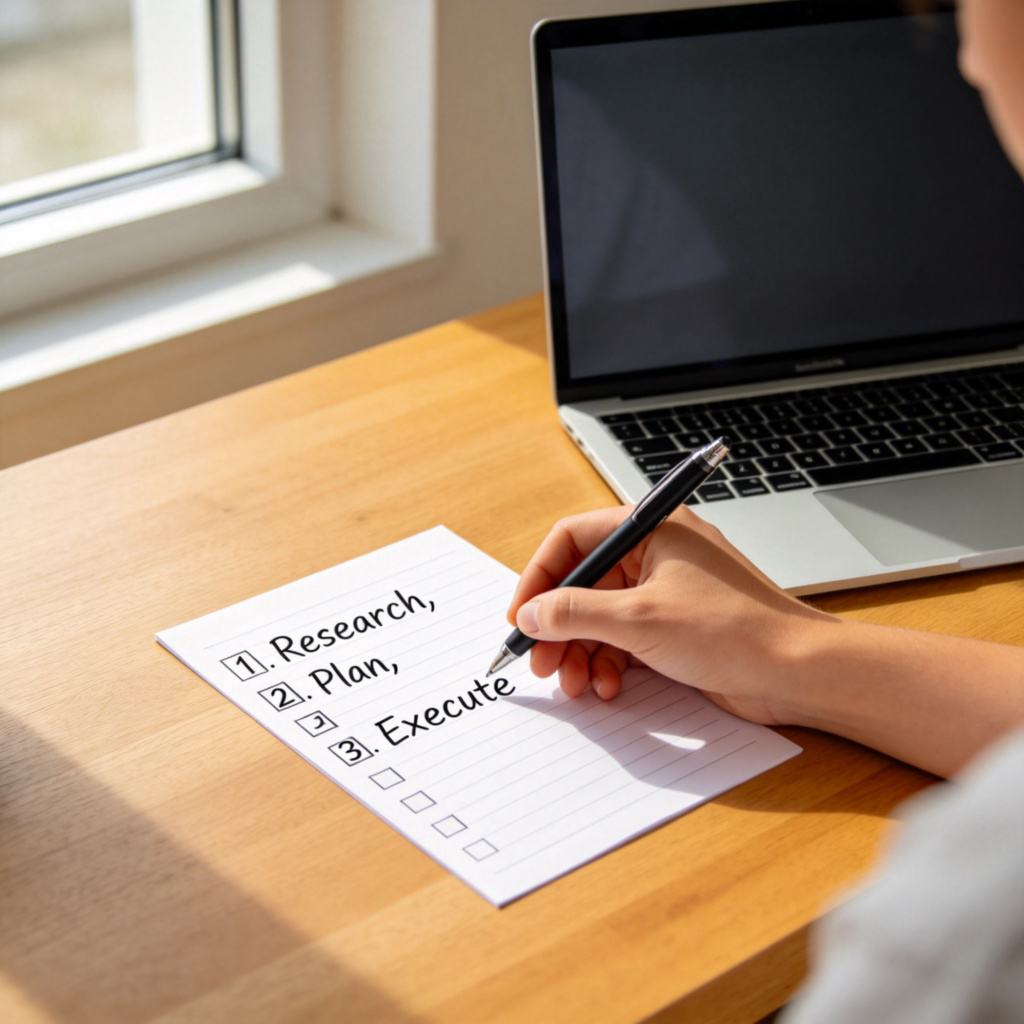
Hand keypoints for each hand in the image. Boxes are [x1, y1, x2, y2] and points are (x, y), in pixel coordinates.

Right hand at [507, 505, 832, 724]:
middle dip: (559, 626)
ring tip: (575, 684)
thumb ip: (576, 613)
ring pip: (601, 616)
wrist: (798, 672)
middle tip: (541, 662)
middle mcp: (657, 553)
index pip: (573, 539)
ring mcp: (666, 591)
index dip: (540, 577)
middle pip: (583, 582)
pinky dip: (609, 663)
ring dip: (581, 651)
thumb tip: (532, 613)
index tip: (521, 616)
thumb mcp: (639, 620)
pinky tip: (609, 687)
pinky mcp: (675, 626)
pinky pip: (624, 639)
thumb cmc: (734, 631)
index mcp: (652, 528)